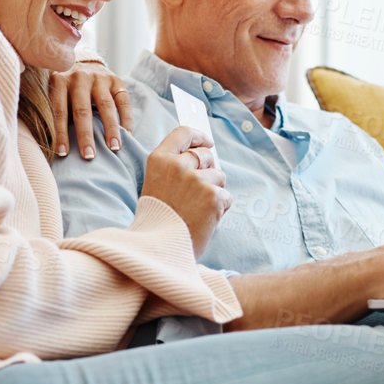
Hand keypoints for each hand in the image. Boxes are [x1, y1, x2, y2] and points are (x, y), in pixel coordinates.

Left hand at [47, 59, 133, 158]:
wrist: (84, 62)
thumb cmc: (66, 87)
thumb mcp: (55, 92)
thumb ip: (56, 111)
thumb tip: (55, 144)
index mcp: (60, 81)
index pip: (60, 111)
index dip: (61, 133)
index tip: (63, 154)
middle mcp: (80, 78)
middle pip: (82, 110)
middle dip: (86, 135)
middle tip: (89, 156)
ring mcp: (100, 78)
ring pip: (106, 106)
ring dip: (110, 129)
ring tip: (113, 148)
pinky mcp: (116, 80)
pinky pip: (123, 102)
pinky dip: (126, 120)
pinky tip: (128, 135)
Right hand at [141, 126, 229, 257]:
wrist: (159, 249)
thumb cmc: (158, 220)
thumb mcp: (157, 185)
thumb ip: (174, 167)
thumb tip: (204, 152)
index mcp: (159, 160)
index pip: (183, 133)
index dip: (198, 136)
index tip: (207, 142)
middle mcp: (178, 165)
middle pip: (206, 155)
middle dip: (208, 169)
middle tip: (197, 192)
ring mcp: (197, 180)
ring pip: (219, 176)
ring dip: (213, 191)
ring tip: (196, 209)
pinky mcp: (213, 196)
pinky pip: (226, 195)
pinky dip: (220, 208)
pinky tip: (204, 218)